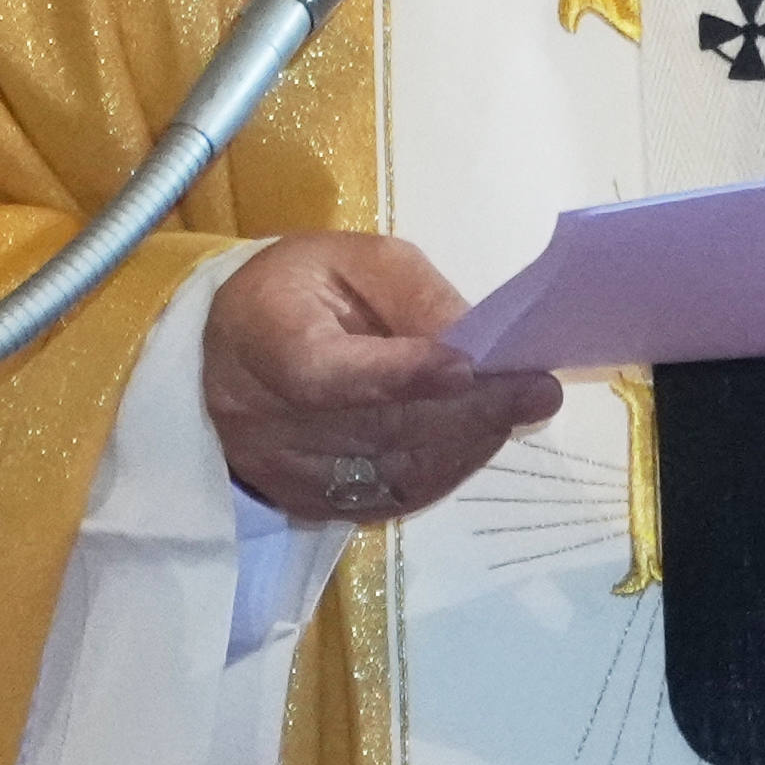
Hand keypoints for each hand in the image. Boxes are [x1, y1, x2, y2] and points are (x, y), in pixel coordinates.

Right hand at [204, 232, 563, 524]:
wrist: (228, 350)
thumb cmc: (299, 290)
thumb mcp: (353, 259)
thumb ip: (414, 295)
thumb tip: (476, 343)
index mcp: (263, 335)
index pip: (326, 372)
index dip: (398, 375)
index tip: (467, 365)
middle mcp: (262, 418)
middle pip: (375, 429)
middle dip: (467, 410)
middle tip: (536, 392)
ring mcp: (282, 472)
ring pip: (390, 473)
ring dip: (466, 443)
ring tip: (518, 408)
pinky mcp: (305, 505)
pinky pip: (388, 500)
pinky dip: (443, 470)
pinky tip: (476, 438)